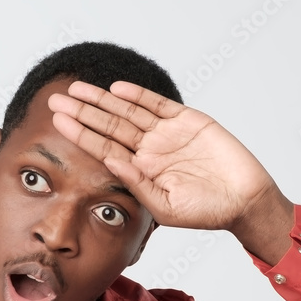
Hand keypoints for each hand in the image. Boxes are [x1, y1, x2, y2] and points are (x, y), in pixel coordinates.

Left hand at [48, 81, 293, 262]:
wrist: (245, 201)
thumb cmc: (208, 212)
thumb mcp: (166, 208)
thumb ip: (138, 184)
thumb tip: (109, 160)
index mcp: (141, 171)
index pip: (104, 148)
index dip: (81, 134)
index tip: (57, 121)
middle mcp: (150, 149)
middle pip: (110, 125)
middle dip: (83, 112)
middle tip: (55, 99)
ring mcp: (168, 133)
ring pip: (129, 111)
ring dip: (103, 100)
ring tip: (77, 89)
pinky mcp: (189, 121)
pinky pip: (159, 105)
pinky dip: (139, 96)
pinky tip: (117, 89)